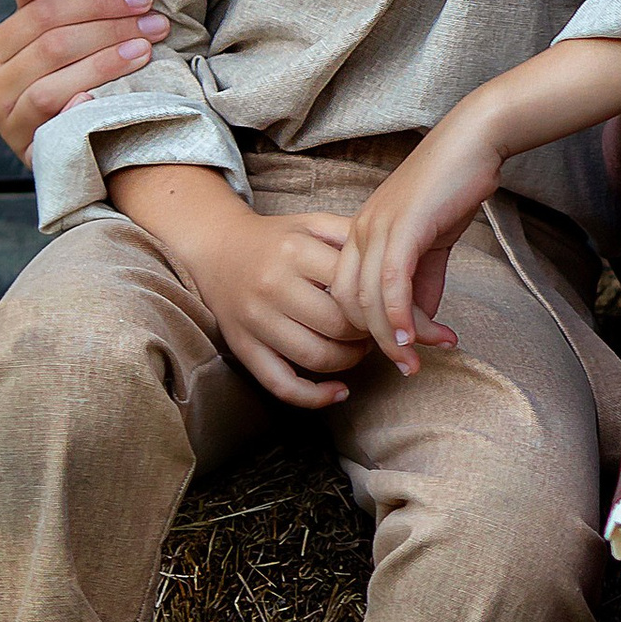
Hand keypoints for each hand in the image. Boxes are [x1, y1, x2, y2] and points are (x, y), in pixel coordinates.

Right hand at [0, 0, 170, 162]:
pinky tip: (101, 98)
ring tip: (144, 50)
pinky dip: (74, 110)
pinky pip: (51, 128)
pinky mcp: (30, 152)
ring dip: (104, 64)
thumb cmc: (58, 76)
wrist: (61, 142)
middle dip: (110, 29)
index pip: (42, 13)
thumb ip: (39, 2)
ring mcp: (8, 123)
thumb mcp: (47, 38)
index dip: (94, 2)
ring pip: (52, 86)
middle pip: (53, 46)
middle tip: (155, 24)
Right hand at [111, 166, 367, 407]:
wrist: (217, 246)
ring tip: (358, 350)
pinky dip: (314, 396)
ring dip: (349, 361)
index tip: (392, 307)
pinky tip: (339, 392)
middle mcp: (272, 286)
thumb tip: (403, 266)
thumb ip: (355, 238)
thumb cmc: (277, 238)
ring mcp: (255, 321)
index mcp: (295, 251)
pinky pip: (280, 383)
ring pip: (315, 357)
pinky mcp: (241, 347)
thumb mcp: (314, 224)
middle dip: (367, 334)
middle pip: (337, 326)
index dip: (381, 303)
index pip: (353, 288)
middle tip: (376, 329)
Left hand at [332, 108, 506, 371]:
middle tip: (408, 365)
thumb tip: (422, 323)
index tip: (400, 351)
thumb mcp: (433, 242)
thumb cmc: (453, 185)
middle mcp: (359, 233)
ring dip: (393, 338)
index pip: (347, 297)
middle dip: (376, 342)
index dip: (368, 330)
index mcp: (359, 235)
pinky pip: (392, 283)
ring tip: (416, 360)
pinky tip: (415, 336)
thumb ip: (424, 282)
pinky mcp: (402, 227)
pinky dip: (400, 316)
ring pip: (369, 301)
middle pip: (349, 306)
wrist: (473, 142)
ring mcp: (377, 229)